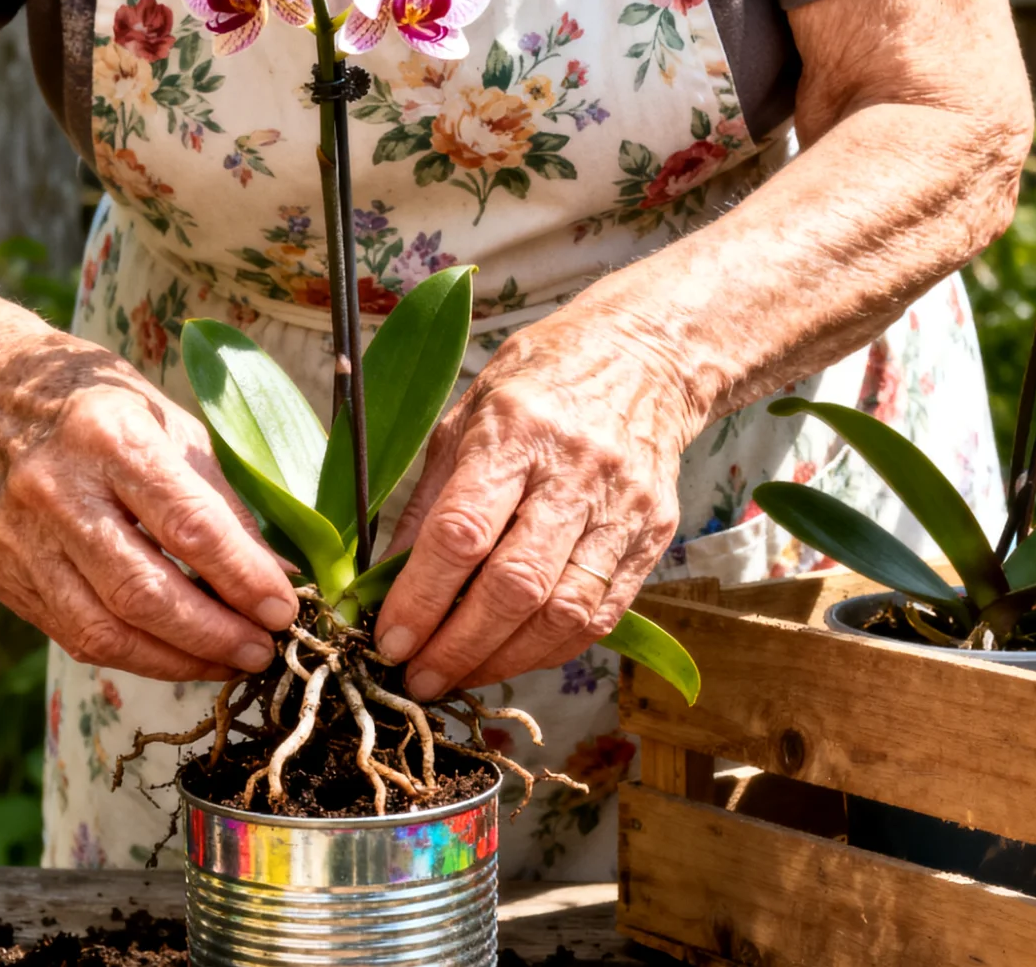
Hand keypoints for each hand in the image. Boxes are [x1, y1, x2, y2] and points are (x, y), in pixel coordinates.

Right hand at [0, 329, 298, 681]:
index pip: (189, 526)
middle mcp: (54, 490)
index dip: (244, 578)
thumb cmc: (92, 403)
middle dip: (214, 635)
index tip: (283, 609)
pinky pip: (73, 634)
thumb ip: (222, 500)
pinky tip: (172, 651)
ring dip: (177, 660)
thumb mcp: (168, 422)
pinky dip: (132, 653)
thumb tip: (278, 575)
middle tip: (262, 651)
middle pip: (144, 593)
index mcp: (107, 436)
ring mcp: (17, 538)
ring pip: (105, 631)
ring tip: (226, 662)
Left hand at [374, 315, 702, 696]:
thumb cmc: (536, 383)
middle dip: (458, 646)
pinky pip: (600, 615)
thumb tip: (382, 582)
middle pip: (516, 586)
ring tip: (457, 677)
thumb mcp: (462, 417)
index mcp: (516, 431)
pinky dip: (549, 650)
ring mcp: (623, 508)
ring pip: (563, 613)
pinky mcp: (654, 535)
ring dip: (503, 661)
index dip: (422, 598)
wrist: (645, 356)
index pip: (463, 532)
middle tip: (416, 679)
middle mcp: (576, 473)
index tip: (388, 639)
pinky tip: (510, 659)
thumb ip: (426, 501)